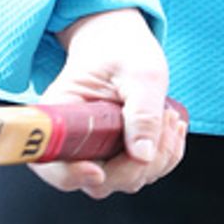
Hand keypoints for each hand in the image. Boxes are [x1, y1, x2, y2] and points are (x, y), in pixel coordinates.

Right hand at [35, 7, 186, 197]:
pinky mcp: (117, 156)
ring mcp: (96, 152)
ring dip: (157, 158)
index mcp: (61, 115)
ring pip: (124, 180)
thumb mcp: (140, 73)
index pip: (53, 162)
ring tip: (166, 115)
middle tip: (162, 119)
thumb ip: (143, 111)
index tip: (97, 170)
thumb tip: (143, 155)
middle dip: (136, 163)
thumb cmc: (121, 50)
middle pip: (97, 181)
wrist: (119, 43)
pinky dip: (164, 156)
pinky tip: (170, 127)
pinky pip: (142, 173)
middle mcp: (73, 141)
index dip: (71, 174)